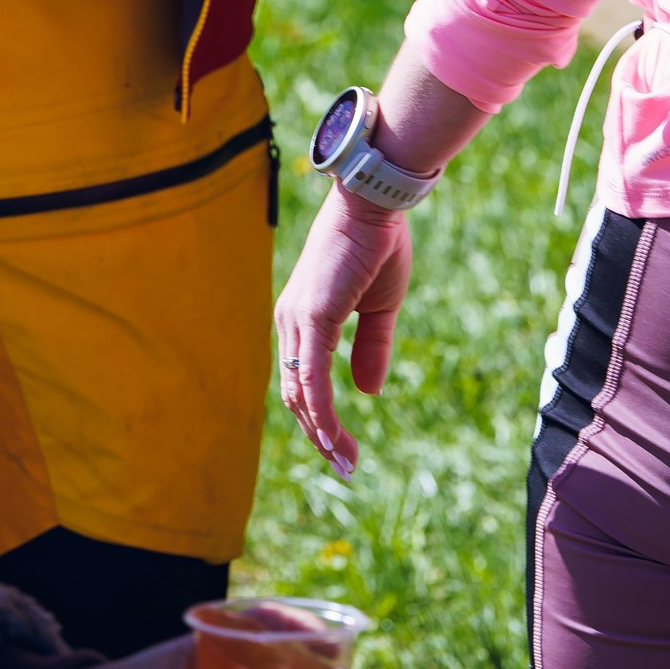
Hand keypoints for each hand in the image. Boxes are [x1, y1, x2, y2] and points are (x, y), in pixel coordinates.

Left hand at [276, 186, 415, 476]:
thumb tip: (368, 392)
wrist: (375, 203)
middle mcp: (292, 322)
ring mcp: (297, 320)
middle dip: (318, 434)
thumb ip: (371, 348)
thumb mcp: (378, 307)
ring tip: (344, 462)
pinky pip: (313, 377)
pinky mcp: (312, 317)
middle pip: (297, 394)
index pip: (303, 380)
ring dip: (321, 433)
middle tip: (344, 464)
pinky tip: (334, 438)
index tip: (343, 448)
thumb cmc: (376, 245)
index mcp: (304, 318)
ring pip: (301, 392)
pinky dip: (322, 412)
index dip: (320, 417)